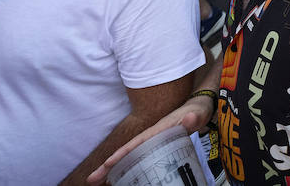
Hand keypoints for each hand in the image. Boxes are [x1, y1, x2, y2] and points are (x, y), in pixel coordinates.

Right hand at [86, 95, 212, 183]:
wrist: (198, 110)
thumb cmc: (197, 112)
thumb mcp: (197, 113)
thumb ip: (194, 116)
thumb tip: (190, 117)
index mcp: (157, 130)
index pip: (136, 142)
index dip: (122, 153)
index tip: (108, 163)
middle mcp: (150, 137)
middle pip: (126, 152)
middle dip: (108, 165)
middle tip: (91, 179)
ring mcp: (151, 144)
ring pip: (128, 158)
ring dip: (112, 170)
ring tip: (97, 183)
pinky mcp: (155, 149)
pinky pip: (137, 160)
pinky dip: (125, 170)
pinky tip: (116, 180)